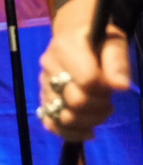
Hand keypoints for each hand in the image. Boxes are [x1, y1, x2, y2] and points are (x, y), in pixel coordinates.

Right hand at [39, 0, 129, 140]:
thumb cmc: (97, 36)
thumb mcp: (114, 40)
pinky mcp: (42, 96)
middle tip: (108, 100)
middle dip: (99, 107)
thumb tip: (121, 87)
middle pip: (76, 102)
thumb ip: (117, 62)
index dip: (104, 89)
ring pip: (63, 117)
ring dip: (89, 121)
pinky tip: (87, 130)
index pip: (87, 81)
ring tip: (99, 112)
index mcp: (66, 48)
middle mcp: (50, 66)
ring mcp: (43, 83)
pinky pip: (50, 123)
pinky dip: (70, 133)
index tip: (110, 85)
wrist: (72, 31)